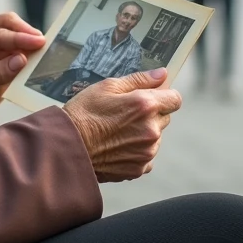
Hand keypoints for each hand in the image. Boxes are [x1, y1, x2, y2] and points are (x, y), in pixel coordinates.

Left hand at [0, 12, 45, 133]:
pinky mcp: (2, 58)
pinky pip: (21, 53)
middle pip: (8, 25)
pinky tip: (42, 62)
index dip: (19, 38)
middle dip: (26, 34)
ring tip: (48, 53)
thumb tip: (21, 59)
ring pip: (17, 37)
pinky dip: (31, 56)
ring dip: (31, 45)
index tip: (39, 42)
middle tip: (46, 45)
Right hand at [61, 68, 181, 182]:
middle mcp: (151, 130)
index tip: (152, 97)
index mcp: (146, 106)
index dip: (164, 96)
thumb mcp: (107, 87)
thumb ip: (139, 80)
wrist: (67, 146)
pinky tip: (117, 146)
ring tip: (116, 131)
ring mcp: (147, 152)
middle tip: (124, 113)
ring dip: (143, 133)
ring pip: (155, 138)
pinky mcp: (139, 168)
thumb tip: (161, 73)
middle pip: (164, 118)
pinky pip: (146, 156)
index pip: (175, 99)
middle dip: (151, 114)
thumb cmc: (83, 113)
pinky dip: (136, 151)